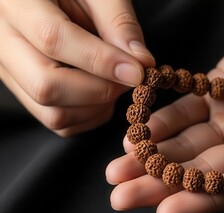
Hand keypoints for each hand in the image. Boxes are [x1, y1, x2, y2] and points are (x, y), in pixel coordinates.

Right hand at [0, 0, 154, 135]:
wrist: (51, 0)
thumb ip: (118, 22)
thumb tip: (141, 62)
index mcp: (17, 3)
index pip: (52, 39)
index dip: (101, 61)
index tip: (137, 71)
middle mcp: (3, 41)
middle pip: (46, 86)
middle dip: (100, 90)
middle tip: (130, 78)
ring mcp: (9, 72)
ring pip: (52, 112)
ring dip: (97, 107)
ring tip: (117, 82)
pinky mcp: (24, 92)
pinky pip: (58, 122)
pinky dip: (90, 116)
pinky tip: (104, 94)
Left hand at [106, 1, 223, 212]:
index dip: (203, 200)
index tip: (166, 210)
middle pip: (204, 170)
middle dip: (162, 183)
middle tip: (121, 195)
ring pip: (189, 142)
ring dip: (153, 155)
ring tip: (117, 165)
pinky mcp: (220, 88)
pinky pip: (187, 107)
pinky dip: (162, 118)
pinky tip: (136, 129)